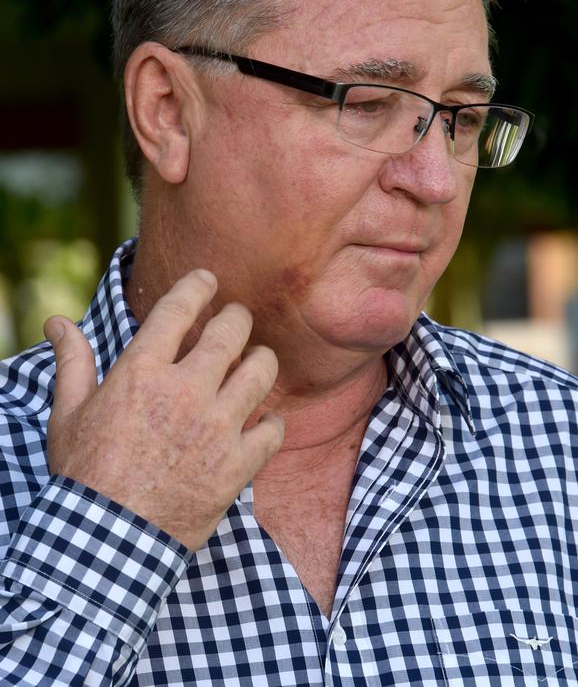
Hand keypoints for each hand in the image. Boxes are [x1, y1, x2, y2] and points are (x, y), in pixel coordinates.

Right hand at [44, 270, 283, 550]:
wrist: (105, 543)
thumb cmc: (85, 475)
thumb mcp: (68, 415)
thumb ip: (72, 363)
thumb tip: (56, 322)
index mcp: (142, 373)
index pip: (179, 308)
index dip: (199, 285)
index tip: (207, 280)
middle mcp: (185, 392)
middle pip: (232, 331)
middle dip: (238, 317)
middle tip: (236, 320)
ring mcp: (216, 428)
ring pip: (262, 371)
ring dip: (261, 361)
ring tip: (255, 363)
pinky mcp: (237, 464)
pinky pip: (274, 429)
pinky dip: (273, 423)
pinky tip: (263, 422)